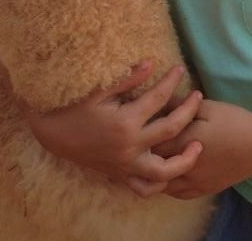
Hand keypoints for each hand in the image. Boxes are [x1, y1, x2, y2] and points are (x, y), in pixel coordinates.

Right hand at [23, 62, 203, 195]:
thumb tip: (152, 63)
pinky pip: (145, 188)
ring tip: (198, 145)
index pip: (159, 98)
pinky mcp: (121, 175)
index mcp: (125, 122)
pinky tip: (172, 169)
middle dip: (189, 110)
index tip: (180, 69)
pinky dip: (160, 183)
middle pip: (172, 129)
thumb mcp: (99, 90)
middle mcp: (129, 146)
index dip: (172, 81)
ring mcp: (126, 164)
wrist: (53, 134)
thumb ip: (128, 79)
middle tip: (198, 96)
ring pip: (164, 170)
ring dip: (185, 159)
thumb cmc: (76, 107)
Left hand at [147, 99, 251, 198]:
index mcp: (183, 142)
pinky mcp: (203, 190)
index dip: (144, 131)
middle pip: (151, 164)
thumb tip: (161, 102)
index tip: (142, 122)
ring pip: (160, 184)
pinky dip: (167, 185)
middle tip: (141, 140)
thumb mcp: (208, 106)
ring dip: (152, 172)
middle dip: (144, 153)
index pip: (151, 140)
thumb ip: (182, 105)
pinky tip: (167, 173)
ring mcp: (193, 182)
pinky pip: (177, 193)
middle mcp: (183, 167)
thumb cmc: (235, 121)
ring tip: (150, 158)